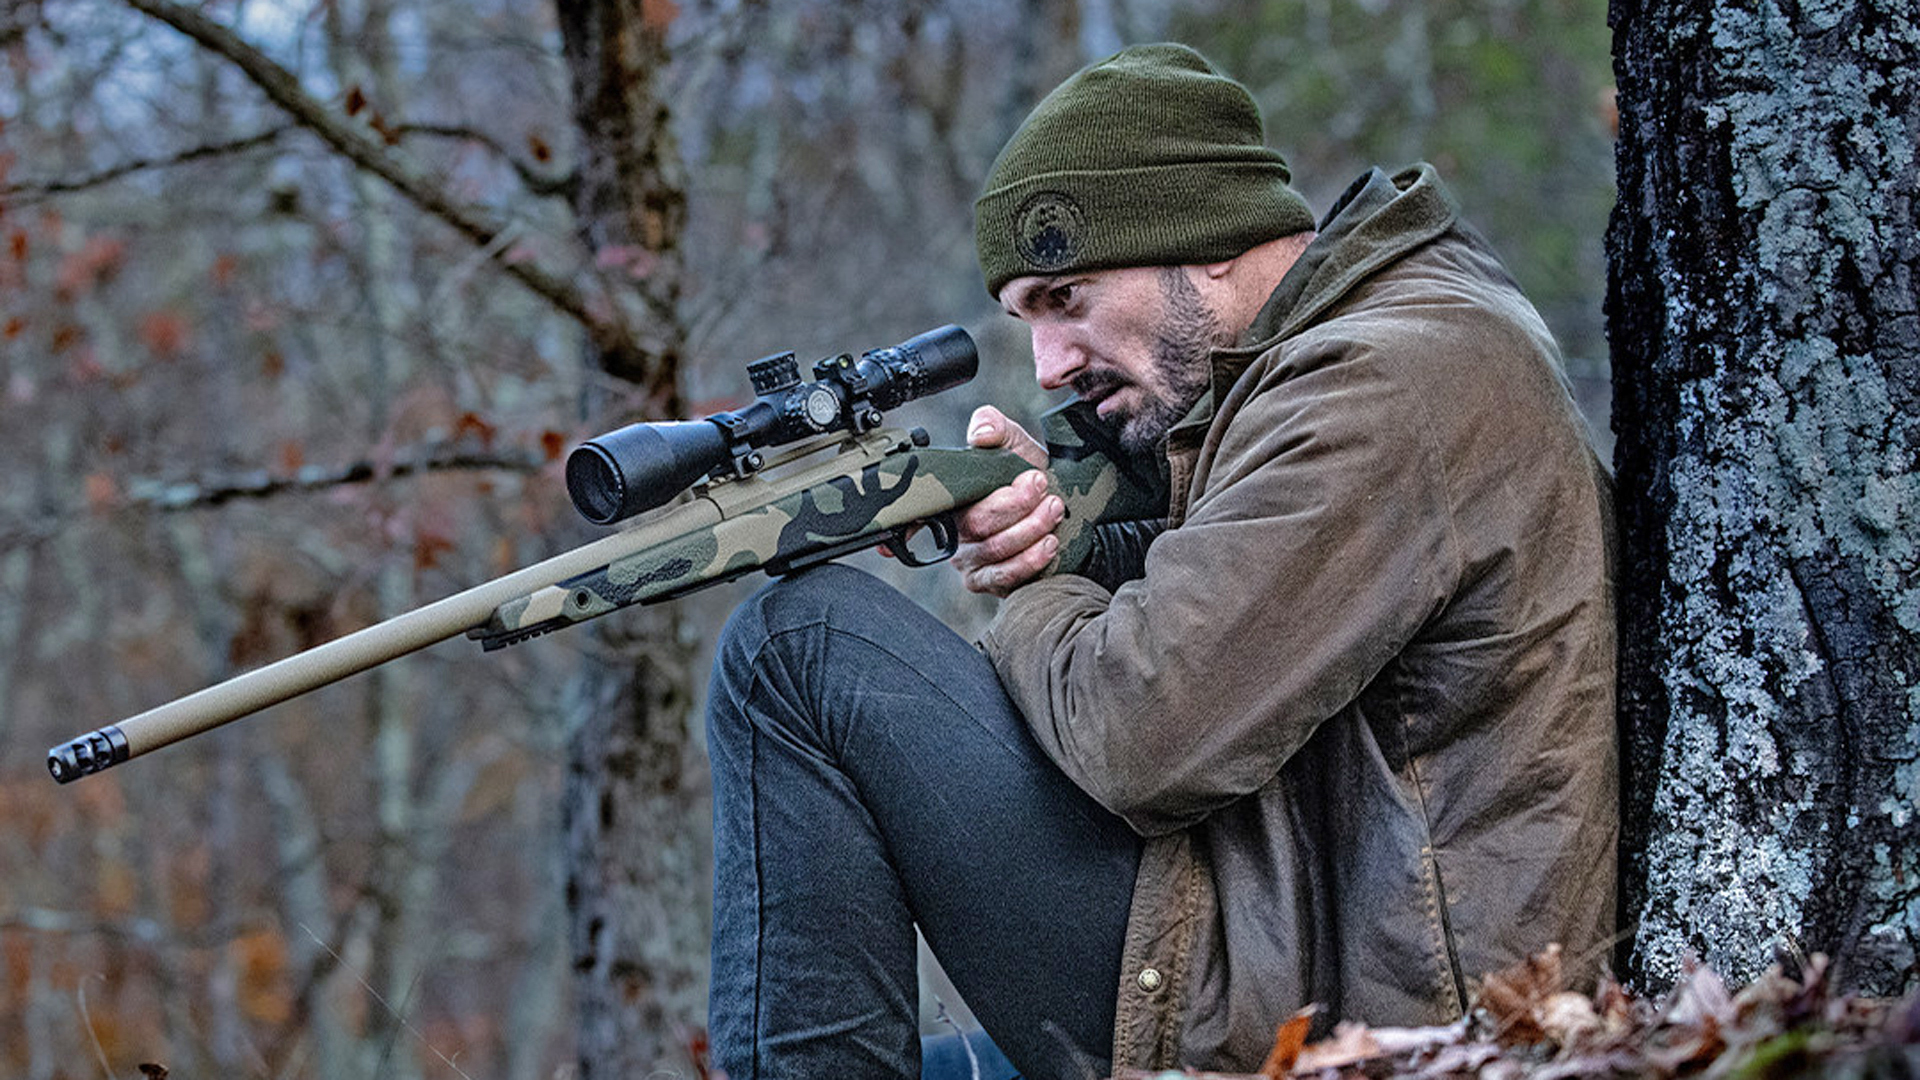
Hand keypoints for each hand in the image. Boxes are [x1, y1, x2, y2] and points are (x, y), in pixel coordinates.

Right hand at [952, 406, 1064, 596]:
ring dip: (1030, 527)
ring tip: (1054, 508)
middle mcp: (955, 530)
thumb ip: (994, 426)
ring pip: (995, 549)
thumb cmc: (1027, 476)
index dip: (949, 509)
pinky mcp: (988, 581)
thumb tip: (980, 433)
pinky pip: (1004, 575)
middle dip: (1015, 504)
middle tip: (1041, 484)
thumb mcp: (1013, 443)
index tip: (1022, 482)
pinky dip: (1030, 559)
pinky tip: (1049, 542)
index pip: (932, 505)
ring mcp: (969, 559)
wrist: (1059, 508)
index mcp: (952, 497)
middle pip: (977, 522)